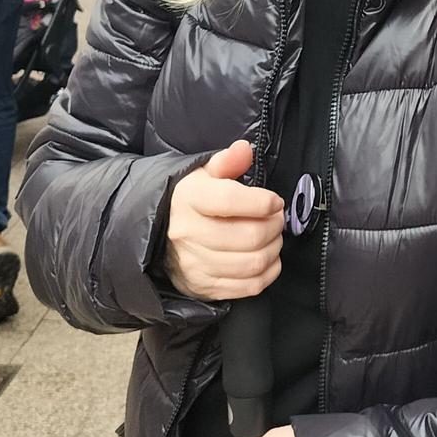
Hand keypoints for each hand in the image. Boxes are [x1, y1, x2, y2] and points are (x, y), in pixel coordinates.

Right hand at [164, 140, 282, 299]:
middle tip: (277, 219)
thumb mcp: (204, 173)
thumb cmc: (190, 199)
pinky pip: (248, 286)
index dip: (262, 202)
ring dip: (274, 249)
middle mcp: (187, 233)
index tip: (274, 201)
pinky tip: (268, 259)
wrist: (159, 231)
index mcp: (188, 199)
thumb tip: (243, 150)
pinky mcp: (203, 286)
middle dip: (274, 226)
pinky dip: (268, 273)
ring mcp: (194, 264)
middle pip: (249, 236)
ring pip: (252, 263)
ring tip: (273, 237)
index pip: (231, 200)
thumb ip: (227, 161)